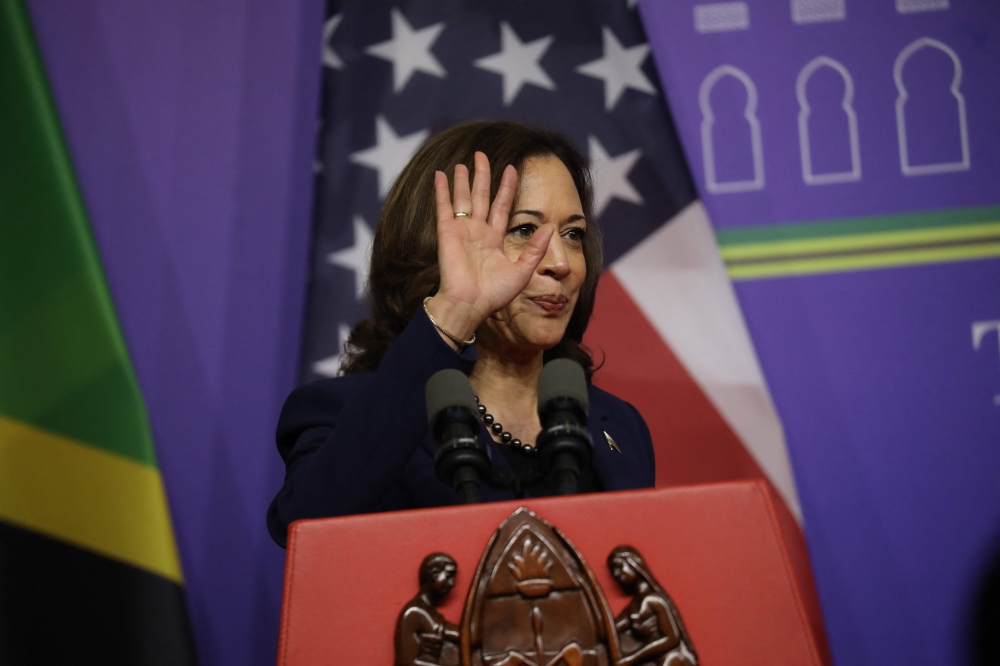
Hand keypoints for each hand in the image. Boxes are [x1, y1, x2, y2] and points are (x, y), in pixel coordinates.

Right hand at [427, 152, 553, 343]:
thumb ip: (535, 248)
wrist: (470, 305)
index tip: (511, 169)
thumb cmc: (495, 294)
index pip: (502, 206)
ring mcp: (461, 231)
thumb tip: (552, 226)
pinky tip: (441, 175)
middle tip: (482, 155)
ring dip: (462, 180)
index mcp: (494, 239)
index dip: (506, 188)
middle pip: (481, 196)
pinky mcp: (447, 233)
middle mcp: (478, 232)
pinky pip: (444, 207)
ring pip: (463, 198)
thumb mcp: (522, 270)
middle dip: (482, 176)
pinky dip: (442, 191)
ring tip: (463, 162)